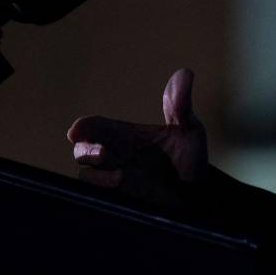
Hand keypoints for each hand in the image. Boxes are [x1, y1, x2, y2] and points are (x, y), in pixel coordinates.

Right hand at [66, 68, 207, 206]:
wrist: (198, 196)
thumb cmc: (189, 160)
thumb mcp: (189, 130)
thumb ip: (181, 105)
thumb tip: (185, 73)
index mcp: (125, 136)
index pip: (95, 127)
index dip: (82, 127)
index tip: (77, 129)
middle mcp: (115, 156)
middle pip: (83, 150)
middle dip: (86, 150)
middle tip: (102, 152)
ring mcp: (114, 179)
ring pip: (86, 174)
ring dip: (96, 175)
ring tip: (120, 176)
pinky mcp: (119, 200)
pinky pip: (96, 197)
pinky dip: (102, 192)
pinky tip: (120, 188)